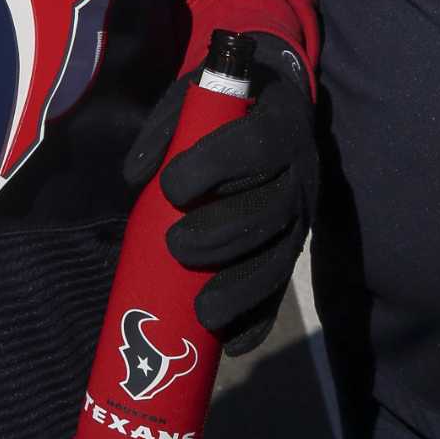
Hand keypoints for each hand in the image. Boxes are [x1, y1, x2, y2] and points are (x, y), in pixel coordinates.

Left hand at [124, 35, 316, 355]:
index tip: (170, 186)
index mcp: (279, 124)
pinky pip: (282, 289)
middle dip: (221, 234)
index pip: (255, 145)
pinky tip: (231, 343)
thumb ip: (167, 126)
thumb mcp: (199, 95)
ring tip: (201, 310)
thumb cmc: (229, 104)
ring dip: (241, 287)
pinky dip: (259, 320)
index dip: (214, 167)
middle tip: (174, 245)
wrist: (280, 108)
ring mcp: (303, 215)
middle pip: (269, 210)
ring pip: (280, 257)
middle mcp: (301, 172)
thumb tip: (136, 177)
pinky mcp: (296, 250)